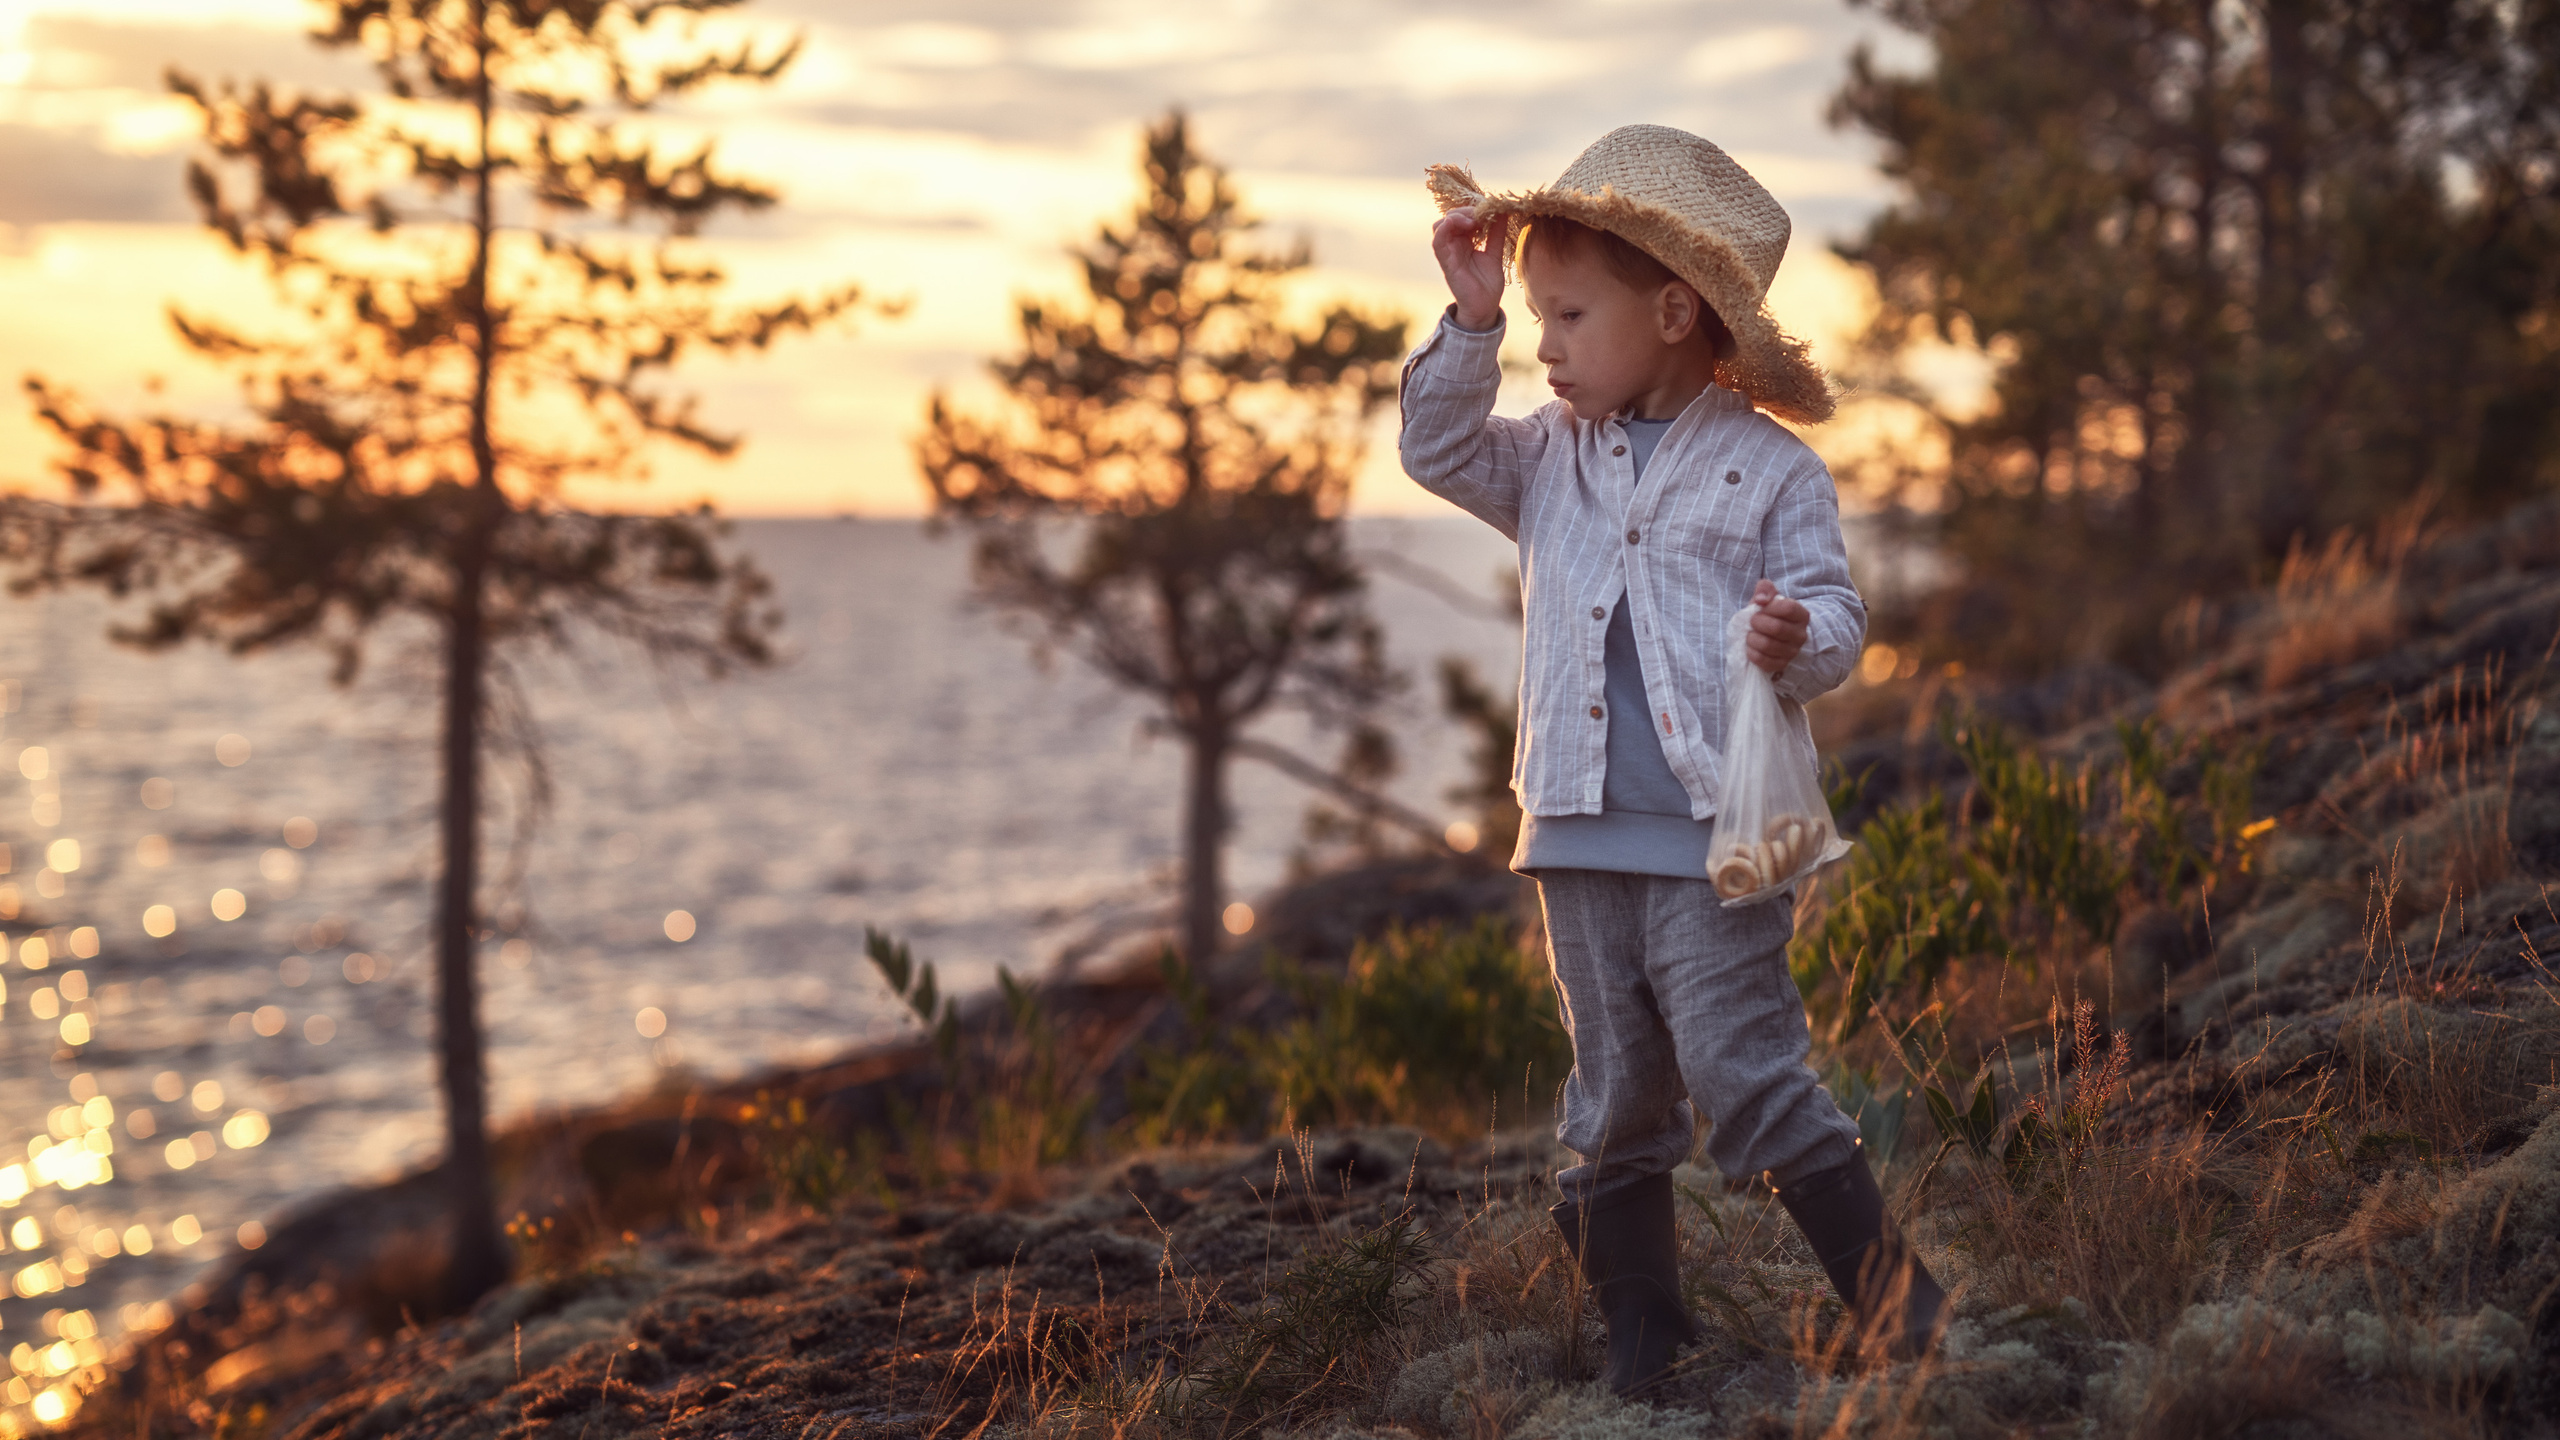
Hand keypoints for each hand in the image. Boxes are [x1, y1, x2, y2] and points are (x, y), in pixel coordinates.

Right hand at [1431, 207, 1507, 329]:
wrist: (1485, 307)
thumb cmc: (1487, 283)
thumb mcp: (1495, 252)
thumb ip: (1497, 233)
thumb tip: (1503, 211)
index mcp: (1465, 241)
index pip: (1462, 216)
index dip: (1474, 209)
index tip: (1490, 208)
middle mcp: (1454, 245)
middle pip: (1451, 217)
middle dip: (1466, 211)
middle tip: (1483, 213)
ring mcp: (1449, 253)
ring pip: (1441, 225)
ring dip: (1456, 217)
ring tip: (1473, 221)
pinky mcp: (1446, 262)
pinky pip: (1438, 242)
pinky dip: (1444, 229)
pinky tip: (1455, 223)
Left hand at [1747, 579, 1809, 676]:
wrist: (1772, 635)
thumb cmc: (1770, 613)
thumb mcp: (1768, 597)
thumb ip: (1765, 589)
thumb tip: (1760, 599)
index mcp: (1801, 615)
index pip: (1788, 608)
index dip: (1770, 607)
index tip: (1760, 607)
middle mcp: (1801, 634)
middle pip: (1777, 628)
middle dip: (1757, 623)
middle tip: (1752, 621)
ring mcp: (1793, 651)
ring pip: (1769, 646)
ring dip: (1753, 639)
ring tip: (1749, 635)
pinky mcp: (1783, 664)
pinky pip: (1767, 662)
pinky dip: (1754, 655)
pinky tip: (1750, 649)